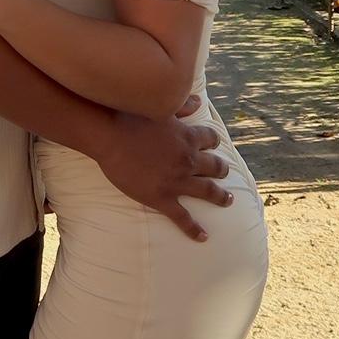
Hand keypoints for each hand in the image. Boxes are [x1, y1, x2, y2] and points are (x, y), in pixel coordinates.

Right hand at [94, 112, 230, 242]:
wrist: (110, 135)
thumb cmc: (132, 115)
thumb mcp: (161, 107)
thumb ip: (183, 105)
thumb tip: (200, 101)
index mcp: (188, 137)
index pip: (210, 139)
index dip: (213, 141)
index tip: (214, 144)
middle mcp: (188, 160)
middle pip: (214, 166)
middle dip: (221, 169)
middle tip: (225, 172)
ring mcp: (177, 181)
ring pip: (207, 191)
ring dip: (220, 196)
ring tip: (228, 200)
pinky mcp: (162, 198)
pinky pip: (183, 217)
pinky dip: (194, 228)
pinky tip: (203, 236)